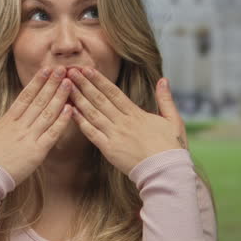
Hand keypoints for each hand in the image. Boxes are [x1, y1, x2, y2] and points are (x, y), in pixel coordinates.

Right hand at [0, 66, 73, 185]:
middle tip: (64, 69)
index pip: (25, 96)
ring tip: (70, 84)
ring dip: (60, 97)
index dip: (37, 82)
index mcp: (7, 120)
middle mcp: (20, 126)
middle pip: (39, 101)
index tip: (46, 70)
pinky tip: (70, 109)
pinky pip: (52, 134)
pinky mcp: (36, 153)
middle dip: (52, 84)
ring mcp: (29, 138)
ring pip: (48, 114)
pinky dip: (61, 121)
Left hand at [67, 67, 186, 175]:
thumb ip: (166, 99)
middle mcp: (123, 122)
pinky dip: (80, 122)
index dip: (99, 80)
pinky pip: (91, 134)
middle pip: (99, 99)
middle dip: (84, 84)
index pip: (114, 93)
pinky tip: (70, 112)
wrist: (167, 171)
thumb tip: (163, 80)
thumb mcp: (173, 120)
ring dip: (79, 99)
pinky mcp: (109, 150)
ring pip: (93, 114)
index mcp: (137, 114)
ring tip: (66, 87)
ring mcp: (115, 135)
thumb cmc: (172, 147)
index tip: (87, 69)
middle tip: (70, 71)